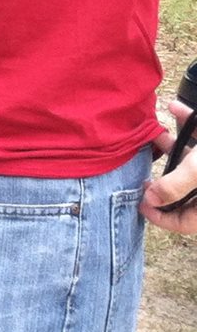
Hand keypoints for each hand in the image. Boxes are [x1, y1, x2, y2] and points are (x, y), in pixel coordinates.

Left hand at [144, 101, 196, 233]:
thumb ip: (175, 186)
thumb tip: (151, 200)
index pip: (188, 223)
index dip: (161, 217)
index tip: (141, 204)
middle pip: (188, 193)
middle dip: (165, 179)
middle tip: (145, 174)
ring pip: (194, 164)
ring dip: (175, 147)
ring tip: (158, 135)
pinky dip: (191, 128)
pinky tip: (177, 108)